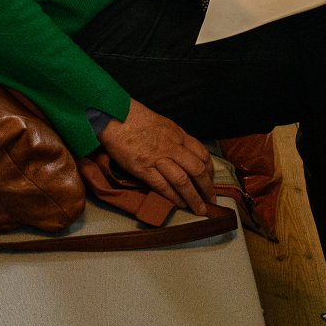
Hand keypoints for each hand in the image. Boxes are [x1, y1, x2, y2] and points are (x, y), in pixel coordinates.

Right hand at [96, 99, 215, 215]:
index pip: (202, 155)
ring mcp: (157, 158)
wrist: (115, 116)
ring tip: (199, 209)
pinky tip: (180, 204)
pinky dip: (173, 197)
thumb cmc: (136, 119)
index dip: (210, 171)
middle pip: (197, 169)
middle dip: (207, 188)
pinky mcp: (142, 168)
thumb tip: (186, 152)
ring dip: (193, 197)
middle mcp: (171, 147)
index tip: (211, 180)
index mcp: (178, 135)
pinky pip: (162, 185)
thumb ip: (176, 138)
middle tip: (211, 200)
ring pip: (183, 180)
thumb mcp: (164, 124)